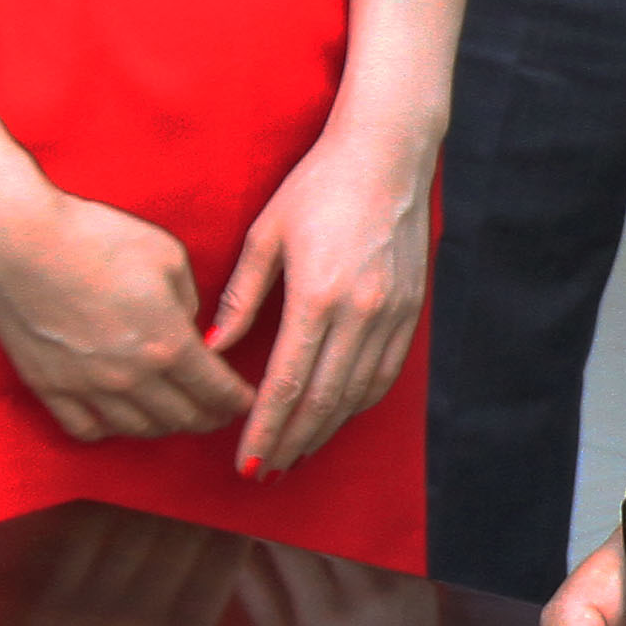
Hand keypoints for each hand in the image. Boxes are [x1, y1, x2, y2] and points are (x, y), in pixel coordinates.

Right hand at [0, 131, 254, 441]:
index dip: (238, 402)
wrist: (18, 242)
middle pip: (183, 418)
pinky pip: (88, 430)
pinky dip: (112, 430)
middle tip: (219, 412)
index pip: (217, 391)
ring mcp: (87, 389)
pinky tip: (122, 418)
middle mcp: (131, 379)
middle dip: (209, 418)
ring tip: (177, 415)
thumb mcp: (166, 257)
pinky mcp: (49, 389)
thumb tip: (189, 329)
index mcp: (168, 345)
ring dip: (166, 426)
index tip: (246, 401)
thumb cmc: (96, 238)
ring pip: (139, 430)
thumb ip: (188, 301)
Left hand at [211, 115, 436, 476]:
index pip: (288, 382)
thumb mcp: (266, 235)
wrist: (388, 154)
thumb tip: (212, 347)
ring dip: (326, 428)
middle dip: (292, 440)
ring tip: (297, 451)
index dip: (266, 428)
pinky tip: (337, 414)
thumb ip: (240, 297)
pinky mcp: (412, 307)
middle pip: (324, 399)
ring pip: (358, 392)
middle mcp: (360, 311)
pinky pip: (385, 372)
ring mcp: (392, 312)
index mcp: (318, 294)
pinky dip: (358, 402)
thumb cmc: (318, 186)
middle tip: (267, 470)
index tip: (247, 462)